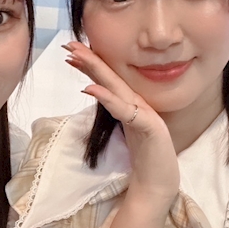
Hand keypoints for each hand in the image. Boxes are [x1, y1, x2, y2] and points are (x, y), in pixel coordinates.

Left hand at [63, 42, 178, 201]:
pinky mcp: (149, 127)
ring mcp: (145, 115)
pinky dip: (108, 99)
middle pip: (111, 78)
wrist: (159, 184)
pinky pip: (125, 111)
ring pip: (117, 88)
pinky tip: (91, 89)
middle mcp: (139, 105)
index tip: (72, 51)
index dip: (91, 64)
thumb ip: (116, 112)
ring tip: (77, 57)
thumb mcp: (126, 130)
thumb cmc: (144, 158)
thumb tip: (97, 95)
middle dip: (90, 59)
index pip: (109, 81)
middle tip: (69, 43)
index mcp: (132, 105)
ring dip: (96, 71)